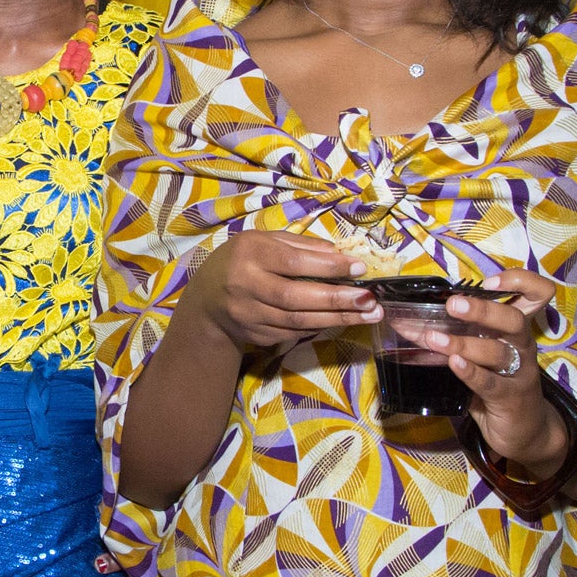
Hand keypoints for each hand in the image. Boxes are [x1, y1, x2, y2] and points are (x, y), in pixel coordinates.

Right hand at [190, 232, 378, 353]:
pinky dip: (319, 326)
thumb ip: (301, 245)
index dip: (328, 267)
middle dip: (337, 300)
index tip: (359, 268)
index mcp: (250, 253)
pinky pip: (293, 332)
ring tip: (368, 314)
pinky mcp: (256, 335)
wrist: (207, 300)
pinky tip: (341, 320)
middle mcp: (246, 285)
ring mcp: (249, 314)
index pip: (294, 261)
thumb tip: (341, 255)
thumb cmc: (242, 260)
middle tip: (370, 300)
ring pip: (297, 321)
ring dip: (337, 318)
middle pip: (296, 297)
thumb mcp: (265, 241)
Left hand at [418, 268, 564, 470]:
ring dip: (464, 344)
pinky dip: (470, 372)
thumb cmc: (498, 385)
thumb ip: (455, 337)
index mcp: (516, 330)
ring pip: (497, 351)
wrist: (525, 431)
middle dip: (483, 309)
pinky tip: (453, 364)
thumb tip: (409, 320)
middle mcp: (522, 346)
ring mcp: (520, 373)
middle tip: (453, 304)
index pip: (537, 294)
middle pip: (513, 319)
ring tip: (435, 339)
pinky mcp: (510, 398)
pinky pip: (490, 383)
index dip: (520, 281)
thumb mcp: (482, 356)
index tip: (489, 282)